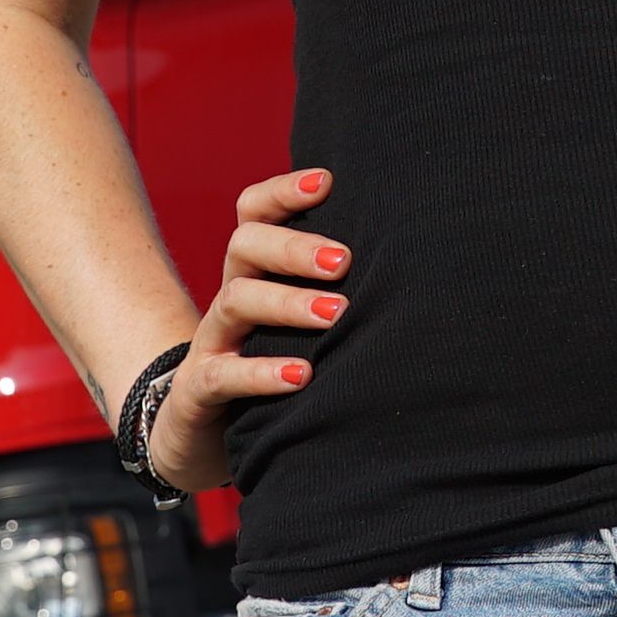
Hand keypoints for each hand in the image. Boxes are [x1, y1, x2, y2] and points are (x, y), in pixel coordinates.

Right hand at [135, 168, 349, 496]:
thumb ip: (336, 291)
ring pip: (236, 300)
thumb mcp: (299, 325)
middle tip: (344, 260)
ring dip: (288, 303)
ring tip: (336, 313)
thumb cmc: (271, 366)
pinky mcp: (199, 390)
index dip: (283, 191)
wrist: (200, 435)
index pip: (255, 213)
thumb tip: (417, 264)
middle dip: (295, 246)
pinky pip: (221, 374)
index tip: (327, 181)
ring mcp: (212, 342)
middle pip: (245, 246)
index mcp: (254, 272)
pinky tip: (302, 376)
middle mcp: (231, 296)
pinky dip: (261, 373)